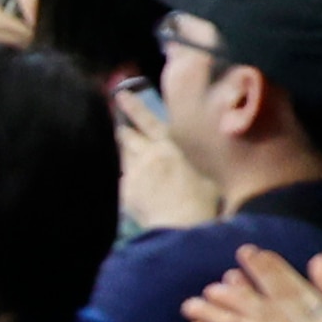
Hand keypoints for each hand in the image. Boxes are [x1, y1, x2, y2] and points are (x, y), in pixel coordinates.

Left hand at [114, 88, 219, 228]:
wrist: (181, 226)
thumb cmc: (202, 201)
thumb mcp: (206, 175)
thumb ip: (193, 162)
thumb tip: (192, 160)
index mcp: (170, 147)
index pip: (149, 121)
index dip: (134, 107)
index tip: (121, 95)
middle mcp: (148, 155)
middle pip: (129, 137)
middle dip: (122, 128)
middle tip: (115, 123)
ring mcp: (134, 173)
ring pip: (122, 157)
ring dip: (122, 153)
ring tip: (117, 149)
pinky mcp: (124, 192)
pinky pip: (119, 182)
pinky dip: (122, 182)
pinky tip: (121, 187)